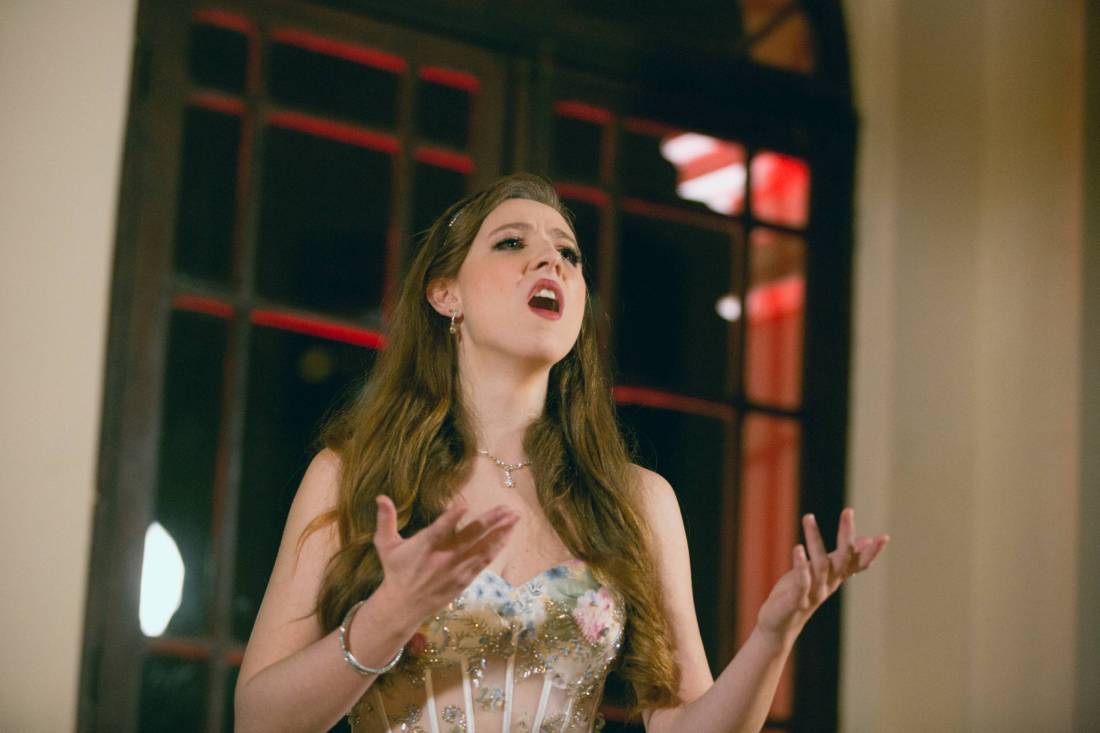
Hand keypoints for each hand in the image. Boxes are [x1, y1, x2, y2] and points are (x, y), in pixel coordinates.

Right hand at [372, 495, 518, 618]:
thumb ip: (385, 520)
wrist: (403, 605)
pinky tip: (507, 537)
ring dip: (500, 533)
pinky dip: (496, 548)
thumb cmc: (396, 571)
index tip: (463, 506)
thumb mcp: (386, 545)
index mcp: (424, 546)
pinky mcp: (464, 579)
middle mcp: (443, 557)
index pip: (439, 529)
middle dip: (491, 521)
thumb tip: (381, 496)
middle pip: (470, 536)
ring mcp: (456, 569)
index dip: (450, 518)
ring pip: (482, 548)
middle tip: (507, 508)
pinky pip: (483, 562)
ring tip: (515, 519)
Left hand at [756, 508, 887, 641]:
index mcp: (834, 577)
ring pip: (819, 565)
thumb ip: (841, 559)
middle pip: (843, 559)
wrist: (780, 625)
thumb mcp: (822, 573)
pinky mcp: (796, 600)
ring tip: (808, 517)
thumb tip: (865, 539)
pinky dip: (801, 565)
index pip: (857, 563)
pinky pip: (802, 581)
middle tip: (848, 511)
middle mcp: (828, 585)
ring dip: (814, 539)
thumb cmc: (800, 593)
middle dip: (846, 535)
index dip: (871, 552)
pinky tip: (798, 548)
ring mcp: (813, 593)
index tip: (884, 536)